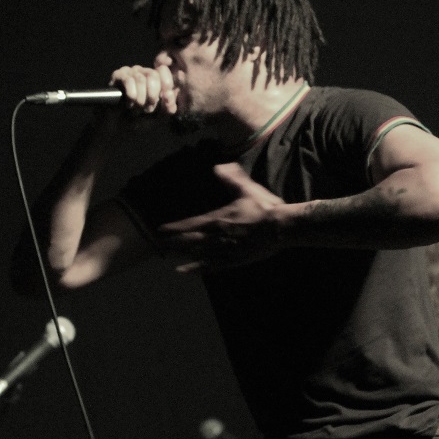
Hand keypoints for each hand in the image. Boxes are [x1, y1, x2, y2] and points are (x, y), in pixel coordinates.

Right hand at [109, 62, 177, 118]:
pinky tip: (129, 104)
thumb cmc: (140, 118)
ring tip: (137, 108)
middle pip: (153, 75)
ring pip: (140, 79)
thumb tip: (169, 94)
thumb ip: (169, 106)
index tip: (163, 99)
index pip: (163, 70)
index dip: (165, 84)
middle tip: (147, 109)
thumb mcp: (159, 115)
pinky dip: (131, 95)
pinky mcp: (117, 76)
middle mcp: (143, 72)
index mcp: (156, 78)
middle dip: (152, 95)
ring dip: (141, 99)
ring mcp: (130, 72)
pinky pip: (128, 81)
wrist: (119, 126)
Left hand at [158, 163, 285, 271]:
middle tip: (157, 244)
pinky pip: (212, 266)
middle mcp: (218, 237)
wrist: (281, 228)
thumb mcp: (247, 190)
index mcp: (219, 219)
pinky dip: (197, 268)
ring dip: (182, 255)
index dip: (175, 227)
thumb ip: (231, 179)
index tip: (160, 229)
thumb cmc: (265, 208)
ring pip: (198, 254)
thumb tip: (217, 167)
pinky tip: (186, 271)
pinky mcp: (234, 260)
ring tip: (167, 256)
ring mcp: (225, 250)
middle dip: (174, 242)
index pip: (191, 224)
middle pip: (190, 241)